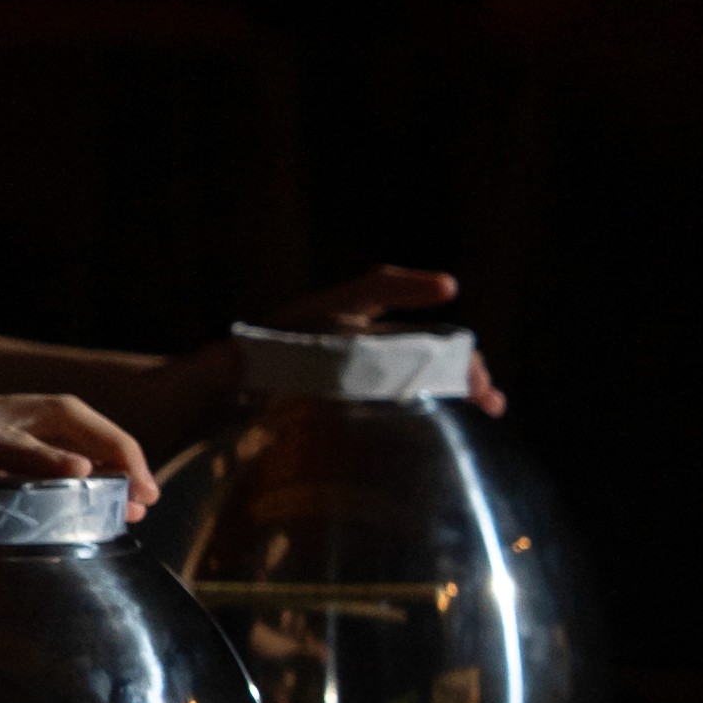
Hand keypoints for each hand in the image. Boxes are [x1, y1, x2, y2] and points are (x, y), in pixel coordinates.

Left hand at [0, 380, 154, 519]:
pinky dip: (77, 458)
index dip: (37, 455)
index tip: (80, 477)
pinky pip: (38, 438)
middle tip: (143, 496)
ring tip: (139, 501)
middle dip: (104, 444)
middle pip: (48, 409)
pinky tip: (99, 498)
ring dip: (102, 449)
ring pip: (54, 418)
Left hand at [190, 262, 500, 425]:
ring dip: (460, 376)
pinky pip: (414, 386)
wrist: (215, 397)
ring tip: (491, 402)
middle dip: (451, 353)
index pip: (366, 290)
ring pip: (422, 361)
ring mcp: (361, 361)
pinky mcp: (367, 388)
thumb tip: (226, 365)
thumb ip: (219, 367)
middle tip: (480, 381)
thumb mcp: (213, 370)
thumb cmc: (212, 380)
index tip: (448, 288)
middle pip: (408, 335)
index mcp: (312, 318)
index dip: (406, 289)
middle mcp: (346, 333)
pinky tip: (478, 414)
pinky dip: (447, 396)